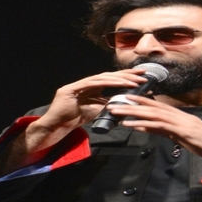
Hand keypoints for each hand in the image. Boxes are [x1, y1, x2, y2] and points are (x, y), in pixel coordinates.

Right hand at [36, 70, 151, 132]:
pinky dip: (106, 83)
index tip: (141, 77)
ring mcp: (78, 84)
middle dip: (127, 75)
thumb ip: (106, 105)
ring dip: (120, 79)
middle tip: (143, 75)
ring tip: (134, 82)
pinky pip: (91, 83)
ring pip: (102, 78)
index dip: (126, 77)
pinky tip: (118, 83)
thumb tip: (122, 103)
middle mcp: (86, 83)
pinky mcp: (71, 89)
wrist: (58, 126)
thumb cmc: (75, 119)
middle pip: (109, 76)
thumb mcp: (96, 111)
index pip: (111, 80)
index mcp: (91, 88)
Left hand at [107, 95, 201, 159]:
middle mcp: (177, 115)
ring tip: (117, 112)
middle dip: (131, 104)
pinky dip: (143, 124)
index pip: (156, 105)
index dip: (140, 101)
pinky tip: (131, 125)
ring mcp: (179, 121)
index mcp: (178, 115)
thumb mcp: (179, 137)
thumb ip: (162, 131)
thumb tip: (145, 127)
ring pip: (152, 113)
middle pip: (150, 106)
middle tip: (114, 103)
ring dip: (133, 112)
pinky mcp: (181, 130)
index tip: (125, 99)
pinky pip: (158, 125)